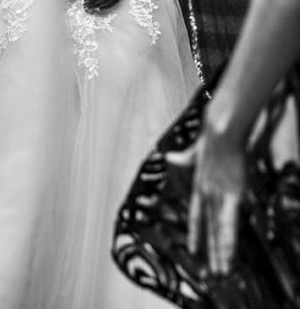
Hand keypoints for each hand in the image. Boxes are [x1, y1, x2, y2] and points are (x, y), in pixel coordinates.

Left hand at [167, 122, 245, 275]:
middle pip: (209, 228)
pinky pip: (229, 221)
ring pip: (218, 229)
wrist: (219, 130)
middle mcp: (206, 194)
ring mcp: (218, 195)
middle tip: (214, 271)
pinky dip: (228, 237)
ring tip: (222, 269)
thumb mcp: (195, 152)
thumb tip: (170, 157)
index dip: (195, 233)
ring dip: (221, 251)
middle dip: (212, 251)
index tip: (194, 249)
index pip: (196, 216)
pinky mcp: (231, 194)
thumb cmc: (211, 139)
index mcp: (199, 187)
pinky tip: (228, 251)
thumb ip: (184, 159)